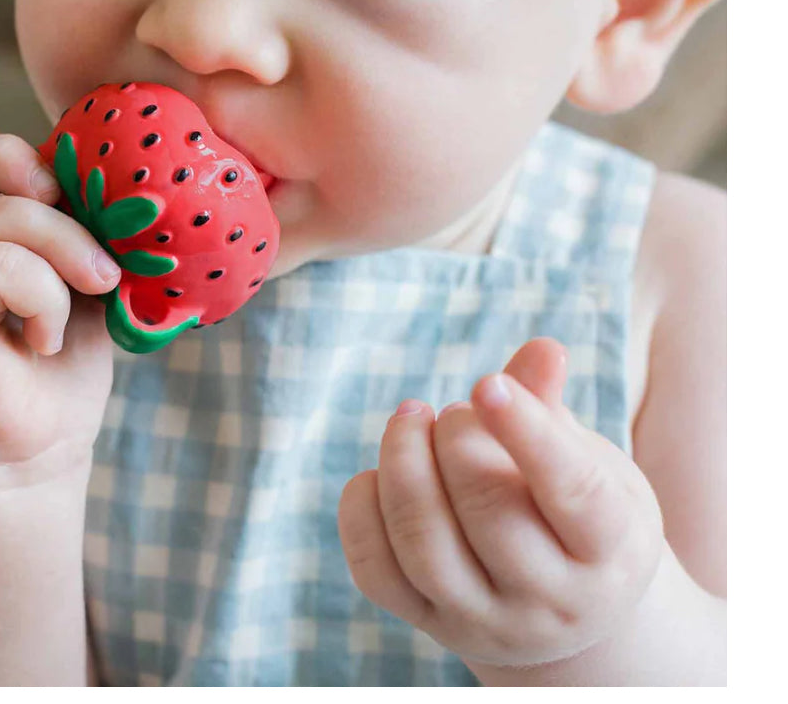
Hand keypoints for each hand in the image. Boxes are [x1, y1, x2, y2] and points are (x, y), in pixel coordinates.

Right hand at [0, 127, 120, 472]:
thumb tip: (120, 189)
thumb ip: (78, 235)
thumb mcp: (76, 288)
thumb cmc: (49, 379)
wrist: (21, 464)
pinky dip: (36, 293)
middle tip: (99, 260)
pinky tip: (44, 338)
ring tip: (89, 296)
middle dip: (54, 200)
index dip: (15, 154)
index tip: (74, 192)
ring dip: (59, 251)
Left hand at [338, 338, 665, 668]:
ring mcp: (485, 622)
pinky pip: (375, 570)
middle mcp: (552, 601)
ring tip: (410, 418)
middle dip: (457, 439)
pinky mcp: (428, 624)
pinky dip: (362, 509)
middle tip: (455, 411)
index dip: (526, 430)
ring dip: (403, 463)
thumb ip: (550, 406)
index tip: (485, 382)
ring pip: (424, 544)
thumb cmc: (576, 507)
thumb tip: (543, 349)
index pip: (572, 490)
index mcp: (611, 548)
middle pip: (488, 512)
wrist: (565, 606)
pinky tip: (378, 472)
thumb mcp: (586, 459)